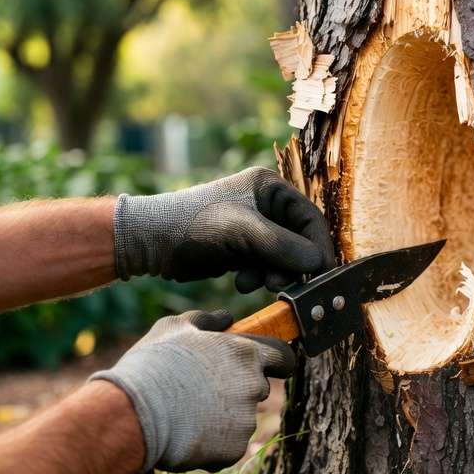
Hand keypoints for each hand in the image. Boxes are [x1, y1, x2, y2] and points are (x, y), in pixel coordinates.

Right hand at [89, 310, 295, 473]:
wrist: (133, 412)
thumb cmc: (152, 363)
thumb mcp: (174, 327)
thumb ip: (205, 320)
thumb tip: (226, 317)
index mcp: (245, 353)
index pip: (284, 357)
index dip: (277, 362)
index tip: (271, 367)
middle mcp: (253, 386)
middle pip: (258, 389)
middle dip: (238, 390)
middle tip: (202, 392)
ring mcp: (246, 420)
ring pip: (240, 421)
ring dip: (221, 420)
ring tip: (183, 415)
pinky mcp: (234, 449)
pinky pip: (227, 448)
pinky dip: (211, 446)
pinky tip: (183, 436)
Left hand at [113, 167, 334, 290]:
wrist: (151, 241)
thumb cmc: (194, 224)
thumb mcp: (242, 232)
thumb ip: (282, 246)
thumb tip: (318, 263)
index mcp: (269, 188)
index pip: (309, 218)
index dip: (318, 247)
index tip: (323, 274)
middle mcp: (265, 205)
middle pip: (298, 241)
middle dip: (290, 265)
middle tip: (281, 284)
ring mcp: (253, 227)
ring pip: (281, 258)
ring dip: (272, 275)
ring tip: (254, 283)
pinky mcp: (241, 248)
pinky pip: (264, 266)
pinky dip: (257, 277)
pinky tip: (240, 282)